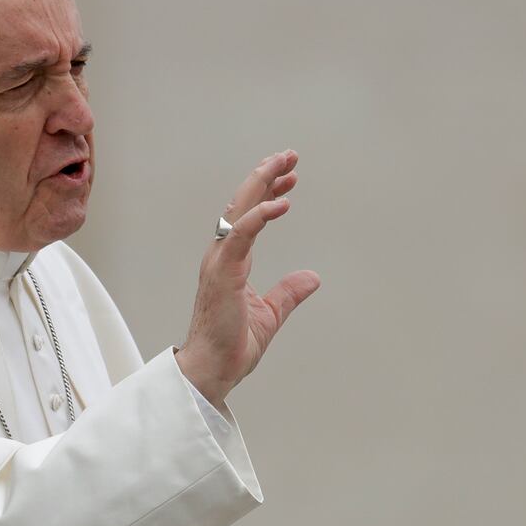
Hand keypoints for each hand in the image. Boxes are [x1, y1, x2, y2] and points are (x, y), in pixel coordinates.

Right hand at [175, 150, 319, 405]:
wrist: (213, 369)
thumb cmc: (231, 345)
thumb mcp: (270, 313)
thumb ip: (288, 292)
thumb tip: (312, 277)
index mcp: (230, 262)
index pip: (248, 217)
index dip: (268, 193)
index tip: (291, 179)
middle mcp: (221, 255)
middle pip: (242, 204)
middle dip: (266, 176)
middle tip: (289, 156)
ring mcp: (219, 262)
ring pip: (239, 210)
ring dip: (262, 184)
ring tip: (284, 164)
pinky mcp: (223, 272)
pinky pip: (242, 234)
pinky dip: (261, 215)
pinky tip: (282, 202)